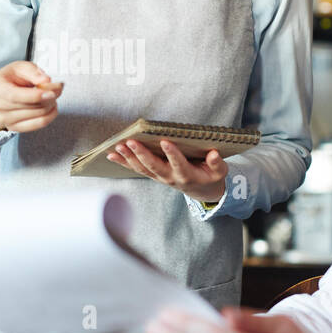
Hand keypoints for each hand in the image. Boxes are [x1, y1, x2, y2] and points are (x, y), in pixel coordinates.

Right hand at [0, 61, 62, 133]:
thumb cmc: (7, 79)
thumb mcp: (17, 67)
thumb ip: (32, 71)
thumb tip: (46, 80)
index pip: (15, 96)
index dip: (35, 95)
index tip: (52, 92)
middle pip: (31, 106)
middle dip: (50, 96)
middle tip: (59, 86)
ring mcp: (6, 120)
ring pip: (38, 116)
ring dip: (52, 104)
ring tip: (53, 94)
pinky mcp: (15, 128)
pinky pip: (39, 124)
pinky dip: (50, 115)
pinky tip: (52, 106)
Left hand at [106, 139, 226, 202]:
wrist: (201, 191)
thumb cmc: (210, 177)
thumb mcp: (219, 172)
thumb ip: (216, 164)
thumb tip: (214, 154)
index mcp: (187, 175)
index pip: (178, 164)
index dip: (172, 154)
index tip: (165, 141)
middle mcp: (170, 177)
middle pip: (154, 166)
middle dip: (141, 154)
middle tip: (131, 142)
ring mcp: (159, 177)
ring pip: (141, 168)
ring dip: (128, 157)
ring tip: (117, 146)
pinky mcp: (153, 175)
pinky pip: (136, 169)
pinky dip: (123, 162)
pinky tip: (112, 154)